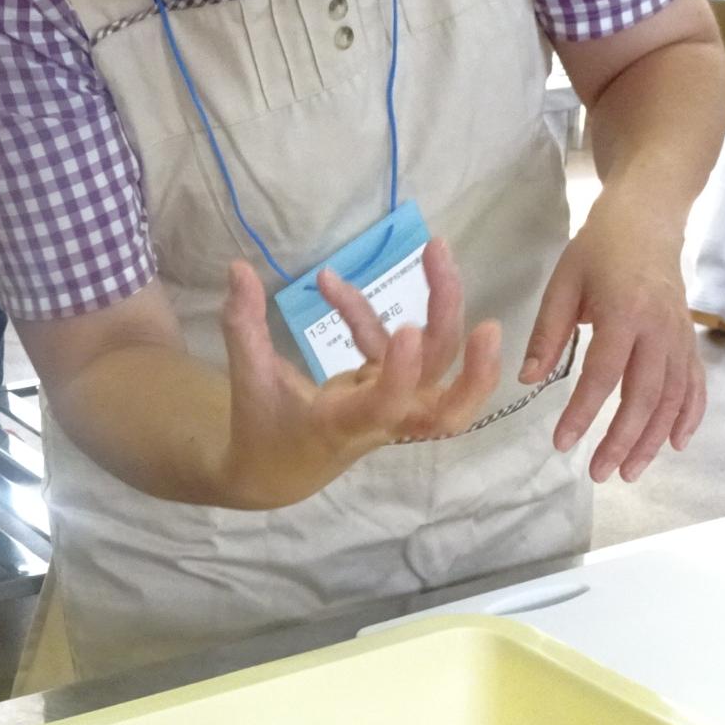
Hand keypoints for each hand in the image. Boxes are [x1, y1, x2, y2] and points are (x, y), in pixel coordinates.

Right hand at [218, 239, 502, 508]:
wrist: (277, 472)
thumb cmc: (262, 430)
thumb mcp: (248, 382)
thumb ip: (243, 326)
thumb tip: (237, 267)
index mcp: (345, 425)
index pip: (385, 406)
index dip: (400, 372)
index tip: (405, 328)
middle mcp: (382, 419)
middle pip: (449, 405)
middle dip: (477, 372)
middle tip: (488, 324)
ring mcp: (392, 402)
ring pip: (441, 367)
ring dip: (447, 311)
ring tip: (437, 252)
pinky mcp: (389, 386)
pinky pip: (395, 345)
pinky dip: (366, 314)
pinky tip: (330, 285)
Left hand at [519, 190, 705, 482]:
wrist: (650, 218)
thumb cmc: (600, 248)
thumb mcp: (564, 282)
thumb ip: (548, 333)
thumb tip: (528, 380)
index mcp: (624, 313)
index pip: (603, 375)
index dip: (583, 413)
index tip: (562, 443)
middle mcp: (659, 329)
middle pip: (645, 395)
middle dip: (623, 440)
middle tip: (599, 473)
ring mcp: (679, 336)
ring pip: (673, 397)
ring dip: (653, 439)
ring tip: (630, 472)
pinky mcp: (688, 338)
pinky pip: (695, 383)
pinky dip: (689, 416)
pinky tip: (675, 444)